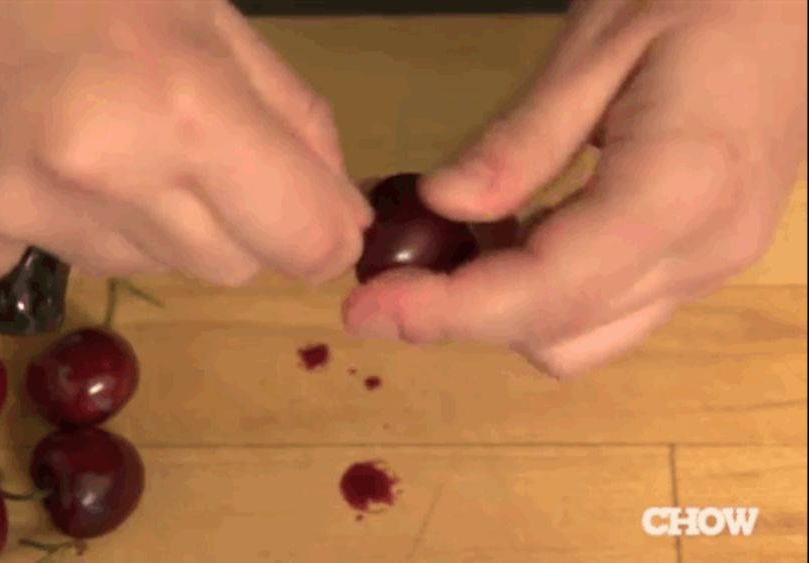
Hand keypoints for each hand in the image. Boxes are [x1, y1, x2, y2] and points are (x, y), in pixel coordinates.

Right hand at [0, 1, 369, 284]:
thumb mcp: (206, 13)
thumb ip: (290, 119)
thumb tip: (339, 220)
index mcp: (185, 107)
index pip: (302, 239)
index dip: (322, 236)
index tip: (315, 222)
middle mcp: (103, 175)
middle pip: (227, 267)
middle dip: (231, 221)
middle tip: (182, 145)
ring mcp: (17, 212)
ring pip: (142, 267)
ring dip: (142, 219)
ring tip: (91, 133)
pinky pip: (49, 261)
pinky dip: (54, 222)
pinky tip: (22, 151)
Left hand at [344, 0, 806, 376]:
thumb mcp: (599, 43)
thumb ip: (520, 141)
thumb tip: (442, 208)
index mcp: (680, 191)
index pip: (546, 289)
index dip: (448, 311)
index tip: (366, 308)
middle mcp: (704, 252)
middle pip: (559, 333)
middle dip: (465, 316)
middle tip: (394, 271)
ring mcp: (711, 264)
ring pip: (584, 340)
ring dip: (506, 312)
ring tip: (456, 247)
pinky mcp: (704, 258)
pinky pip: (610, 311)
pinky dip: (546, 296)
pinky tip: (514, 238)